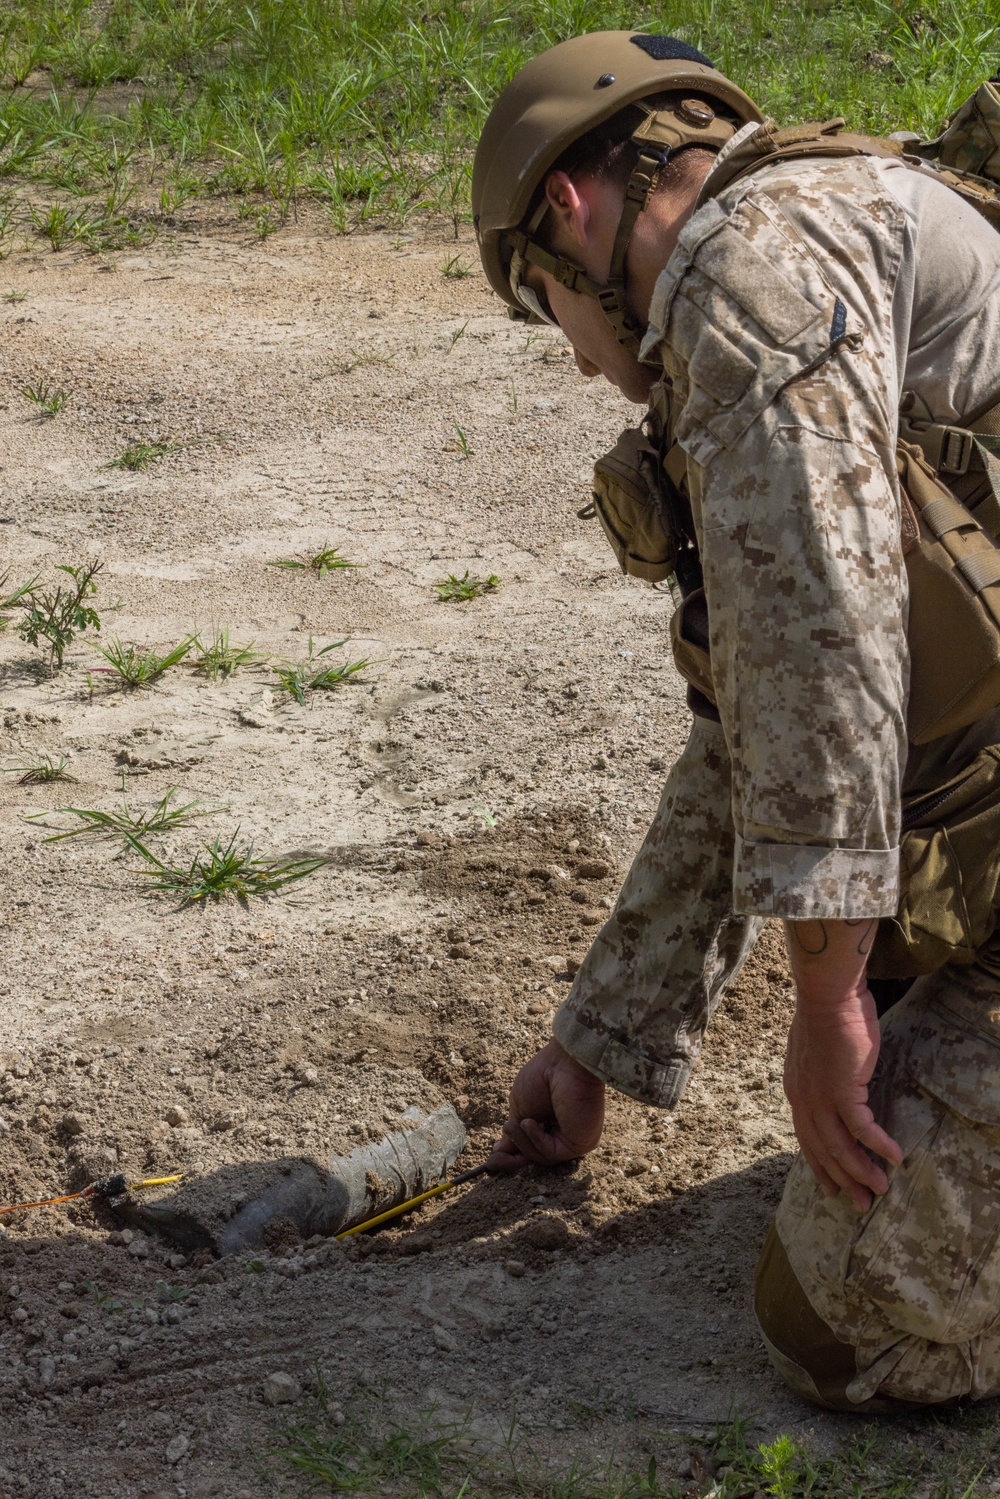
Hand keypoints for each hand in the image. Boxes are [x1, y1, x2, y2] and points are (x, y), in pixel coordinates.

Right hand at [487, 1038, 604, 1172]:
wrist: (563, 1063)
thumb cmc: (542, 1077)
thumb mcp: (520, 1107)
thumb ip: (513, 1132)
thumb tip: (499, 1151)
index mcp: (548, 1124)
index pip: (529, 1147)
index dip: (510, 1157)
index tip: (491, 1162)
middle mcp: (562, 1134)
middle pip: (535, 1159)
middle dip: (512, 1161)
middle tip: (494, 1161)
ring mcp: (572, 1140)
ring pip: (540, 1158)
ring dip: (522, 1142)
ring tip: (518, 1122)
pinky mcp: (580, 1143)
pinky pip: (551, 1153)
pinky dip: (536, 1139)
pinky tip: (530, 1122)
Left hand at [783, 982, 902, 1212]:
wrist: (827, 997)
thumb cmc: (826, 1017)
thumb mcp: (817, 1054)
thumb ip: (822, 1076)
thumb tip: (836, 1086)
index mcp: (797, 1092)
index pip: (806, 1138)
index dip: (819, 1164)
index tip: (830, 1185)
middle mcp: (804, 1100)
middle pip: (823, 1151)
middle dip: (842, 1180)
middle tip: (858, 1203)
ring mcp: (821, 1098)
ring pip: (841, 1147)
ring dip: (862, 1171)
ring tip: (880, 1189)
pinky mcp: (843, 1091)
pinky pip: (862, 1129)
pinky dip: (878, 1146)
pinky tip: (895, 1158)